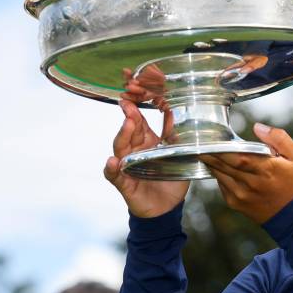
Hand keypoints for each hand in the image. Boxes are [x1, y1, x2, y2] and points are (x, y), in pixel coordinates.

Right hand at [103, 70, 188, 217]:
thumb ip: (176, 133)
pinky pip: (114, 175)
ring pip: (121, 147)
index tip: (134, 84)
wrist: (166, 208)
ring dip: (123, 134)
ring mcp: (127, 165)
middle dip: (129, 112)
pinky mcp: (124, 183)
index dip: (136, 101)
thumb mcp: (179, 153)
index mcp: (146, 140)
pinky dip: (111, 169)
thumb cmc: (170, 178)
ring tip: (128, 122)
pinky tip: (112, 163)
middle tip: (129, 98)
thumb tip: (181, 109)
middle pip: (129, 128)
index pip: (138, 117)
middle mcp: (134, 150)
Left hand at [199, 124, 292, 223]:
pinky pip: (221, 185)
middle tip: (201, 141)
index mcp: (265, 169)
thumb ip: (279, 139)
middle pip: (222, 164)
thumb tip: (258, 127)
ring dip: (212, 163)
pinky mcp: (236, 203)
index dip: (219, 148)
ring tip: (207, 151)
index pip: (235, 156)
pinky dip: (220, 174)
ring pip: (218, 174)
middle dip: (209, 152)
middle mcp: (250, 183)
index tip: (210, 138)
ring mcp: (241, 195)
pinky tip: (222, 167)